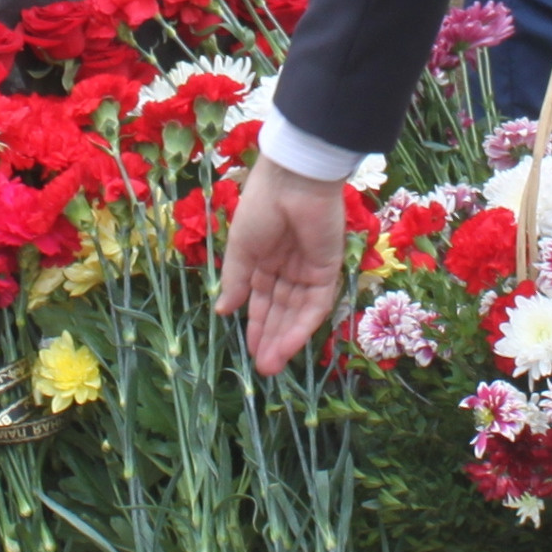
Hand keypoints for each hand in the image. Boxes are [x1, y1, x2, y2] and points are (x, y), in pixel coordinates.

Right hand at [213, 152, 351, 374]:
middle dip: (271, 338)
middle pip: (280, 310)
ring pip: (297, 312)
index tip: (248, 351)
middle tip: (263, 369)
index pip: (261, 300)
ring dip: (286, 339)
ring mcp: (309, 270)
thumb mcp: (240, 248)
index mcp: (263, 258)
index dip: (255, 325)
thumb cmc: (261, 207)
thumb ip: (235, 281)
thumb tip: (223, 311)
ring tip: (272, 365)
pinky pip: (316, 304)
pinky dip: (303, 326)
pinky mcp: (328, 270)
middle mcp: (287, 268)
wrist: (294, 182)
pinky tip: (288, 345)